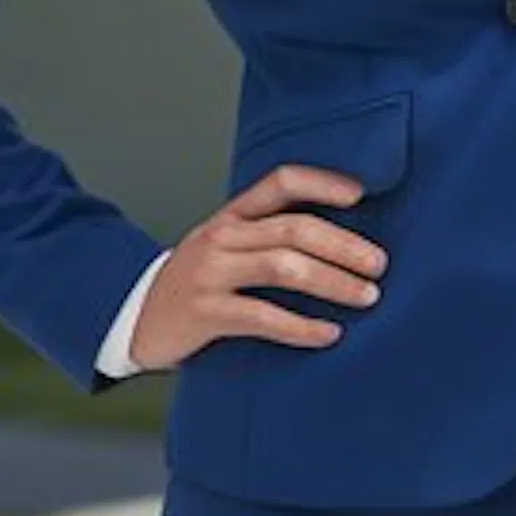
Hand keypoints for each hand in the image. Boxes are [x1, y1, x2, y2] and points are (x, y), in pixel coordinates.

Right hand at [130, 164, 389, 370]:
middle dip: (344, 245)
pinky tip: (329, 333)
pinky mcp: (205, 312)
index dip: (323, 182)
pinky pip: (262, 316)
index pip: (281, 182)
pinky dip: (302, 326)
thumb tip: (344, 242)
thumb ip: (269, 237)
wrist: (135, 319)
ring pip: (283, 266)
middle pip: (294, 228)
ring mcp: (211, 272)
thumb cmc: (198, 283)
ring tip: (367, 296)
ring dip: (333, 281)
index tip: (362, 195)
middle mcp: (222, 236)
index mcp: (232, 215)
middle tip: (380, 265)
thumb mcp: (226, 247)